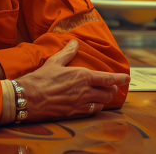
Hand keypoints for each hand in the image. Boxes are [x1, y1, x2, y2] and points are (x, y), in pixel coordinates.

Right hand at [14, 40, 129, 122]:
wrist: (29, 98)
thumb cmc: (40, 79)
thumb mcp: (55, 62)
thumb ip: (68, 53)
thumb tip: (75, 43)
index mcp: (82, 76)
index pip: (108, 78)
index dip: (120, 78)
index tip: (127, 78)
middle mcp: (84, 91)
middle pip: (108, 92)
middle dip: (112, 89)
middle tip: (111, 86)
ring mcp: (80, 103)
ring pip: (101, 103)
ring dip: (104, 98)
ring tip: (103, 95)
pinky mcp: (74, 113)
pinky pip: (91, 111)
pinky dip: (95, 107)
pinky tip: (92, 104)